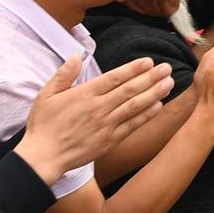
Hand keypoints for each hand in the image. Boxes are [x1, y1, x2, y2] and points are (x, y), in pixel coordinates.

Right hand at [14, 55, 173, 184]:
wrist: (44, 157)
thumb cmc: (44, 125)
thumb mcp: (46, 95)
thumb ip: (64, 74)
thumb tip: (77, 55)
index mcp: (85, 94)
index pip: (114, 78)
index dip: (133, 69)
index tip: (149, 61)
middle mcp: (99, 108)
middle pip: (130, 90)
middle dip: (150, 78)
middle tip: (167, 68)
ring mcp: (106, 125)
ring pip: (135, 106)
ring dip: (154, 93)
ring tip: (169, 83)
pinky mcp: (111, 140)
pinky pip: (132, 125)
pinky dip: (146, 115)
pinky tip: (159, 106)